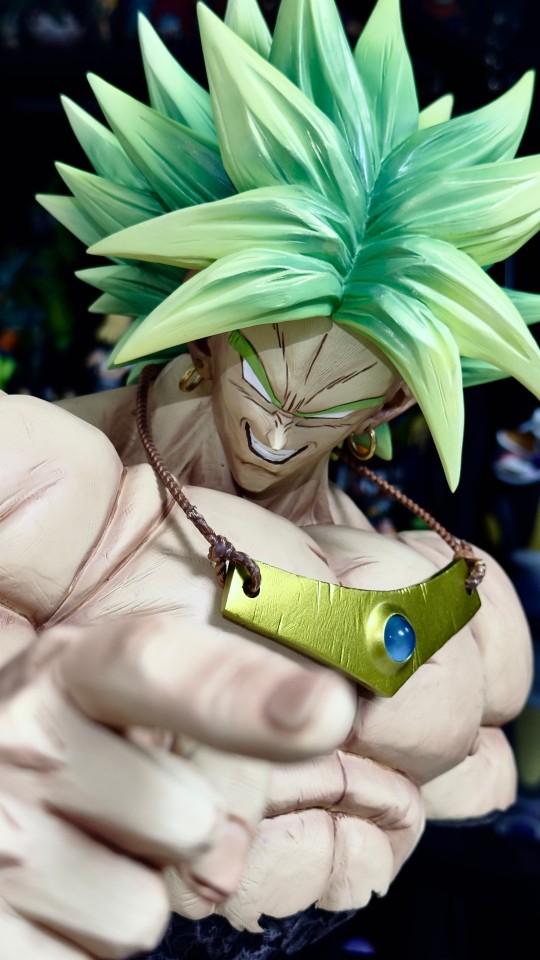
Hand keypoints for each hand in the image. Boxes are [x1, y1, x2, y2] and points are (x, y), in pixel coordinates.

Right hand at [0, 616, 355, 958]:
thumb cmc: (63, 748)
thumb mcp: (114, 701)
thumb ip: (207, 718)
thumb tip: (286, 775)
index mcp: (70, 668)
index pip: (155, 666)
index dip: (241, 690)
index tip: (325, 710)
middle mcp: (25, 741)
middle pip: (192, 822)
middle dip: (182, 831)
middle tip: (118, 803)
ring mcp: (0, 840)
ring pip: (146, 914)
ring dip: (129, 895)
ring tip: (77, 850)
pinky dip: (86, 945)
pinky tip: (52, 898)